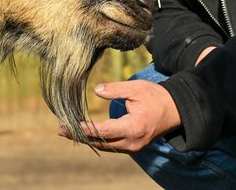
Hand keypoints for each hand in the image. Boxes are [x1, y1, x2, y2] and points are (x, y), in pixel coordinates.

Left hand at [57, 79, 180, 153]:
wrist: (175, 110)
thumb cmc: (155, 96)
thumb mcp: (136, 88)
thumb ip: (115, 90)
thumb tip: (96, 91)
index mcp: (133, 127)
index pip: (103, 131)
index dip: (84, 129)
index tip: (68, 124)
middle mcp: (132, 142)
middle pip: (101, 142)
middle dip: (80, 136)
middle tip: (60, 130)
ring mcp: (133, 147)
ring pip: (105, 146)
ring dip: (87, 139)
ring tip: (67, 132)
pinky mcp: (133, 147)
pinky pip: (111, 146)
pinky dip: (98, 140)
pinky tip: (85, 134)